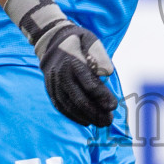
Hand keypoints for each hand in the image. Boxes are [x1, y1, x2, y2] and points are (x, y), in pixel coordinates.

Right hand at [2, 0, 118, 127]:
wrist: (51, 40)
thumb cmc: (77, 41)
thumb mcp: (91, 40)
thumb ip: (100, 56)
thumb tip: (107, 73)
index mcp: (73, 62)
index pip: (89, 84)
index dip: (102, 97)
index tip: (114, 106)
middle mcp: (61, 75)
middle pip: (79, 99)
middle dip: (95, 112)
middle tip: (109, 120)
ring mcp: (53, 83)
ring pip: (69, 106)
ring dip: (86, 117)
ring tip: (101, 123)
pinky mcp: (50, 89)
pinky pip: (61, 106)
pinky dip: (73, 116)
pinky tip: (86, 121)